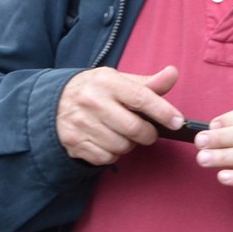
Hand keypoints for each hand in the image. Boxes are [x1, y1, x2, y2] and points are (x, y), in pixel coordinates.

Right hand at [56, 65, 184, 164]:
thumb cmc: (96, 90)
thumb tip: (173, 73)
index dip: (163, 112)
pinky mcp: (74, 143)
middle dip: (148, 134)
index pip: (141, 98)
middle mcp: (91, 101)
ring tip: (123, 134)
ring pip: (122, 146)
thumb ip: (149, 83)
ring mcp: (80, 123)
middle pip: (134, 128)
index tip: (177, 122)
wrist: (54, 102)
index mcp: (106, 81)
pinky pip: (107, 158)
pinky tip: (108, 141)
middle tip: (148, 132)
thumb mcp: (119, 80)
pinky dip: (114, 154)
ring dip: (130, 145)